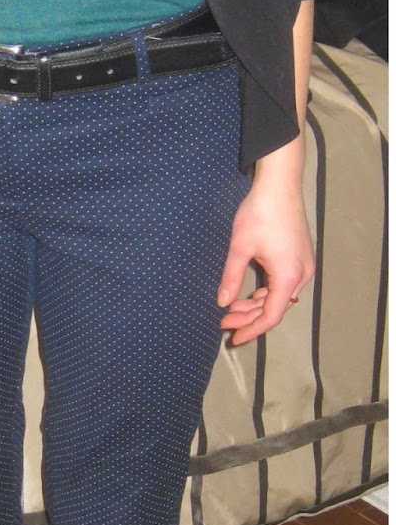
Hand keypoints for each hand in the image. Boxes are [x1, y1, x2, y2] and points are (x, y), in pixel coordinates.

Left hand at [216, 172, 313, 345]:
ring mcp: (303, 265)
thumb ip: (231, 277)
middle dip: (249, 317)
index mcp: (288, 275)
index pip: (271, 315)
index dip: (252, 329)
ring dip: (256, 304)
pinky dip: (266, 292)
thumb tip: (221, 303)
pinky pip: (284, 284)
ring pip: (280, 296)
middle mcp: (301, 274)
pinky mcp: (300, 257)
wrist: (280, 186)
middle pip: (275, 307)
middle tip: (223, 322)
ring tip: (230, 308)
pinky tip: (248, 293)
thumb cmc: (259, 214)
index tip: (234, 338)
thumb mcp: (239, 248)